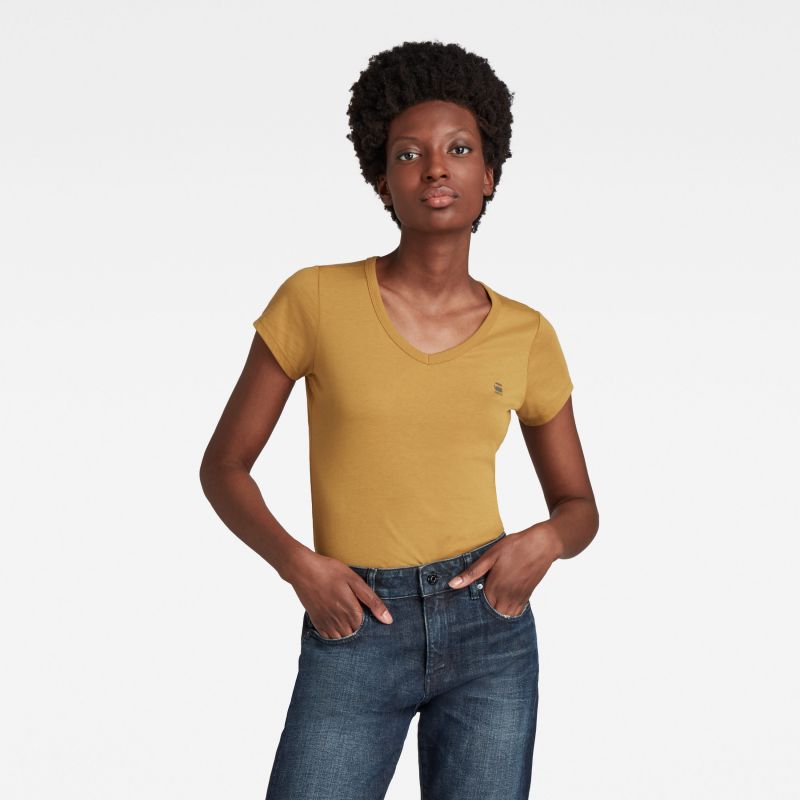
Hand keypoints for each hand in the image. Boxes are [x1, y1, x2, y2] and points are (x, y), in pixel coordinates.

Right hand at [288, 550, 393, 638]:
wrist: (303, 569)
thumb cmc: (330, 571)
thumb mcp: (355, 581)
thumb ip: (372, 601)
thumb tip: (388, 620)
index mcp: (352, 612)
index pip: (367, 629)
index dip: (369, 622)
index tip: (366, 611)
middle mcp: (339, 622)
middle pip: (355, 634)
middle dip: (358, 627)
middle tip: (355, 610)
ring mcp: (326, 623)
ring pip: (342, 637)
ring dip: (346, 631)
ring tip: (346, 615)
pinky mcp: (316, 622)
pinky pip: (328, 636)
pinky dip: (333, 632)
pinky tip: (335, 620)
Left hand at [447, 526, 561, 615]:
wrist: (543, 544)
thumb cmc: (515, 546)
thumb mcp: (490, 555)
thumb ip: (472, 572)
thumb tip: (452, 584)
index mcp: (495, 587)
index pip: (480, 607)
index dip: (471, 608)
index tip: (464, 608)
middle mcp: (507, 596)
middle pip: (492, 615)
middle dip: (483, 616)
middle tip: (473, 612)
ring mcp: (519, 597)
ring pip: (505, 616)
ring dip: (496, 616)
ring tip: (487, 610)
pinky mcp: (527, 595)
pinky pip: (516, 612)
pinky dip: (508, 613)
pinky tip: (501, 606)